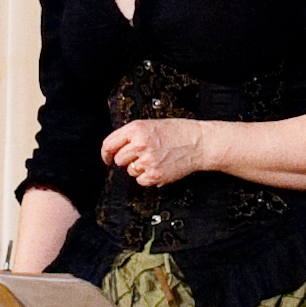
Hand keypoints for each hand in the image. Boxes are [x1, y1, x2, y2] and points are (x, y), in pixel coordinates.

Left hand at [102, 117, 216, 188]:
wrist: (199, 143)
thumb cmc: (179, 132)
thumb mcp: (152, 125)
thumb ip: (132, 135)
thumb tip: (116, 148)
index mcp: (137, 129)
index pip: (109, 144)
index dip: (106, 153)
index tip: (107, 157)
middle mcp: (140, 145)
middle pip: (119, 160)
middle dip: (127, 159)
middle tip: (142, 155)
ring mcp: (147, 161)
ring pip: (130, 171)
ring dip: (138, 168)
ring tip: (155, 159)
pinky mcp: (155, 175)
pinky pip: (140, 181)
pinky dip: (147, 177)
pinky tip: (158, 167)